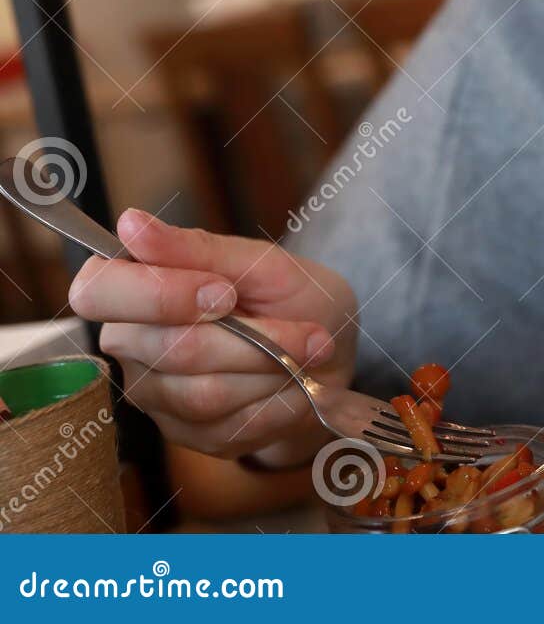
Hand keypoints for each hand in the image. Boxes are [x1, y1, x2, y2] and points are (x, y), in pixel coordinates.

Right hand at [69, 209, 358, 461]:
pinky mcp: (186, 433)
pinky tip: (297, 384)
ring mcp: (155, 395)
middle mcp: (130, 344)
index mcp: (133, 287)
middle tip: (307, 330)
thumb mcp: (262, 262)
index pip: (98, 292)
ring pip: (205, 393)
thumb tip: (130, 224)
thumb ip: (198, 249)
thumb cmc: (293, 297)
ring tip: (309, 352)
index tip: (227, 292)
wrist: (330, 353)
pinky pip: (229, 426)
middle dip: (253, 341)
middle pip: (170, 349)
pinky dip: (279, 403)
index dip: (161, 295)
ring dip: (273, 371)